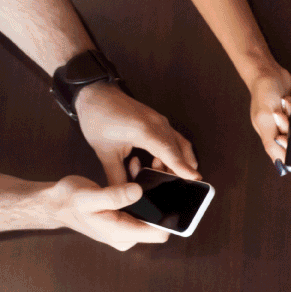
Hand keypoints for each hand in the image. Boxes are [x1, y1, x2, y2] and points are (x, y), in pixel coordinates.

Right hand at [44, 174, 169, 250]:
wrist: (55, 204)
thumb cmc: (69, 200)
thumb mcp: (89, 196)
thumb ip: (114, 195)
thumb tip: (139, 191)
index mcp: (121, 233)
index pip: (159, 233)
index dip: (170, 215)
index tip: (170, 190)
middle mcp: (127, 235)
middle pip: (158, 221)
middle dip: (162, 197)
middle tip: (158, 169)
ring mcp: (126, 229)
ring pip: (151, 212)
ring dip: (152, 191)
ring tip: (147, 166)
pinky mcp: (124, 220)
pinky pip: (141, 207)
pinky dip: (142, 191)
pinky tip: (136, 171)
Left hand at [74, 81, 199, 185]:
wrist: (95, 95)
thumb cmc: (98, 118)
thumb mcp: (104, 152)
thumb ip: (117, 177)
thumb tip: (124, 196)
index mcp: (143, 130)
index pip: (168, 151)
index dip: (181, 166)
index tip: (195, 178)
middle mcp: (157, 123)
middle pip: (180, 150)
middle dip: (182, 170)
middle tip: (177, 188)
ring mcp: (160, 121)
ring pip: (181, 144)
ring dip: (180, 161)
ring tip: (170, 177)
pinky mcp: (159, 121)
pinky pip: (175, 139)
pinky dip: (176, 153)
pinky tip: (165, 163)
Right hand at [247, 63, 290, 164]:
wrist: (269, 73)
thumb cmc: (262, 94)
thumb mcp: (264, 120)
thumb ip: (271, 143)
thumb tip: (281, 165)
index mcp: (272, 142)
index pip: (290, 163)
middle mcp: (282, 137)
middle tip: (287, 119)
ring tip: (285, 106)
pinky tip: (289, 101)